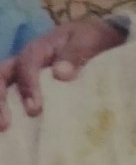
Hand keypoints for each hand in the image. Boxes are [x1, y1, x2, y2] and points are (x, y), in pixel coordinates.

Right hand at [0, 17, 127, 129]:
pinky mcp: (30, 84)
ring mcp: (25, 72)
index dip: (28, 88)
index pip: (26, 67)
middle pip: (1, 77)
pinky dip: (9, 109)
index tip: (35, 110)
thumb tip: (60, 74)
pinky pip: (13, 95)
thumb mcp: (86, 42)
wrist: (97, 33)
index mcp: (38, 49)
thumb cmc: (90, 38)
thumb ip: (74, 56)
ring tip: (4, 130)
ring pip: (2, 86)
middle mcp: (25, 60)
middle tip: (5, 125)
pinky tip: (13, 130)